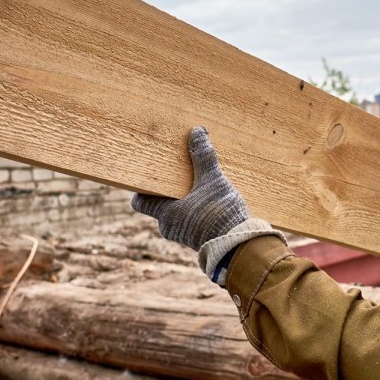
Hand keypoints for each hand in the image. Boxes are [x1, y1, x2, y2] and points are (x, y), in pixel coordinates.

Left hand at [132, 127, 248, 251]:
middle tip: (177, 171)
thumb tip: (197, 132)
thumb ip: (203, 156)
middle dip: (168, 189)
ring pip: (176, 212)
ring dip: (184, 199)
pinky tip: (209, 198)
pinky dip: (195, 208)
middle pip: (159, 203)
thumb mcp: (212, 181)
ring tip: (197, 182)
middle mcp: (169, 226)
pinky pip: (190, 219)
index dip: (141, 187)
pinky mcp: (199, 238)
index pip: (139, 201)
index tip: (147, 174)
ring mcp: (184, 235)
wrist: (239, 248)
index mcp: (164, 213)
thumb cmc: (220, 215)